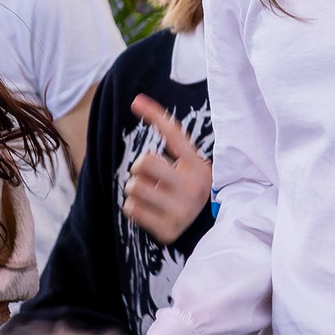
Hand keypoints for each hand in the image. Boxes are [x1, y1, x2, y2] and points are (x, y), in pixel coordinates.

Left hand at [124, 97, 212, 243]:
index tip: (136, 101)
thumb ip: (171, 146)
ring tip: (152, 196)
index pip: (174, 135)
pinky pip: (130, 208)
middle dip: (140, 168)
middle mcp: (192, 187)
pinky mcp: (167, 229)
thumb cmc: (188, 192)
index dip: (155, 115)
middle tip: (151, 178)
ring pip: (133, 187)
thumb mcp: (189, 168)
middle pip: (144, 161)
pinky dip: (134, 208)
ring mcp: (180, 210)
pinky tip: (149, 211)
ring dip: (136, 190)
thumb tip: (138, 101)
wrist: (204, 233)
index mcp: (198, 167)